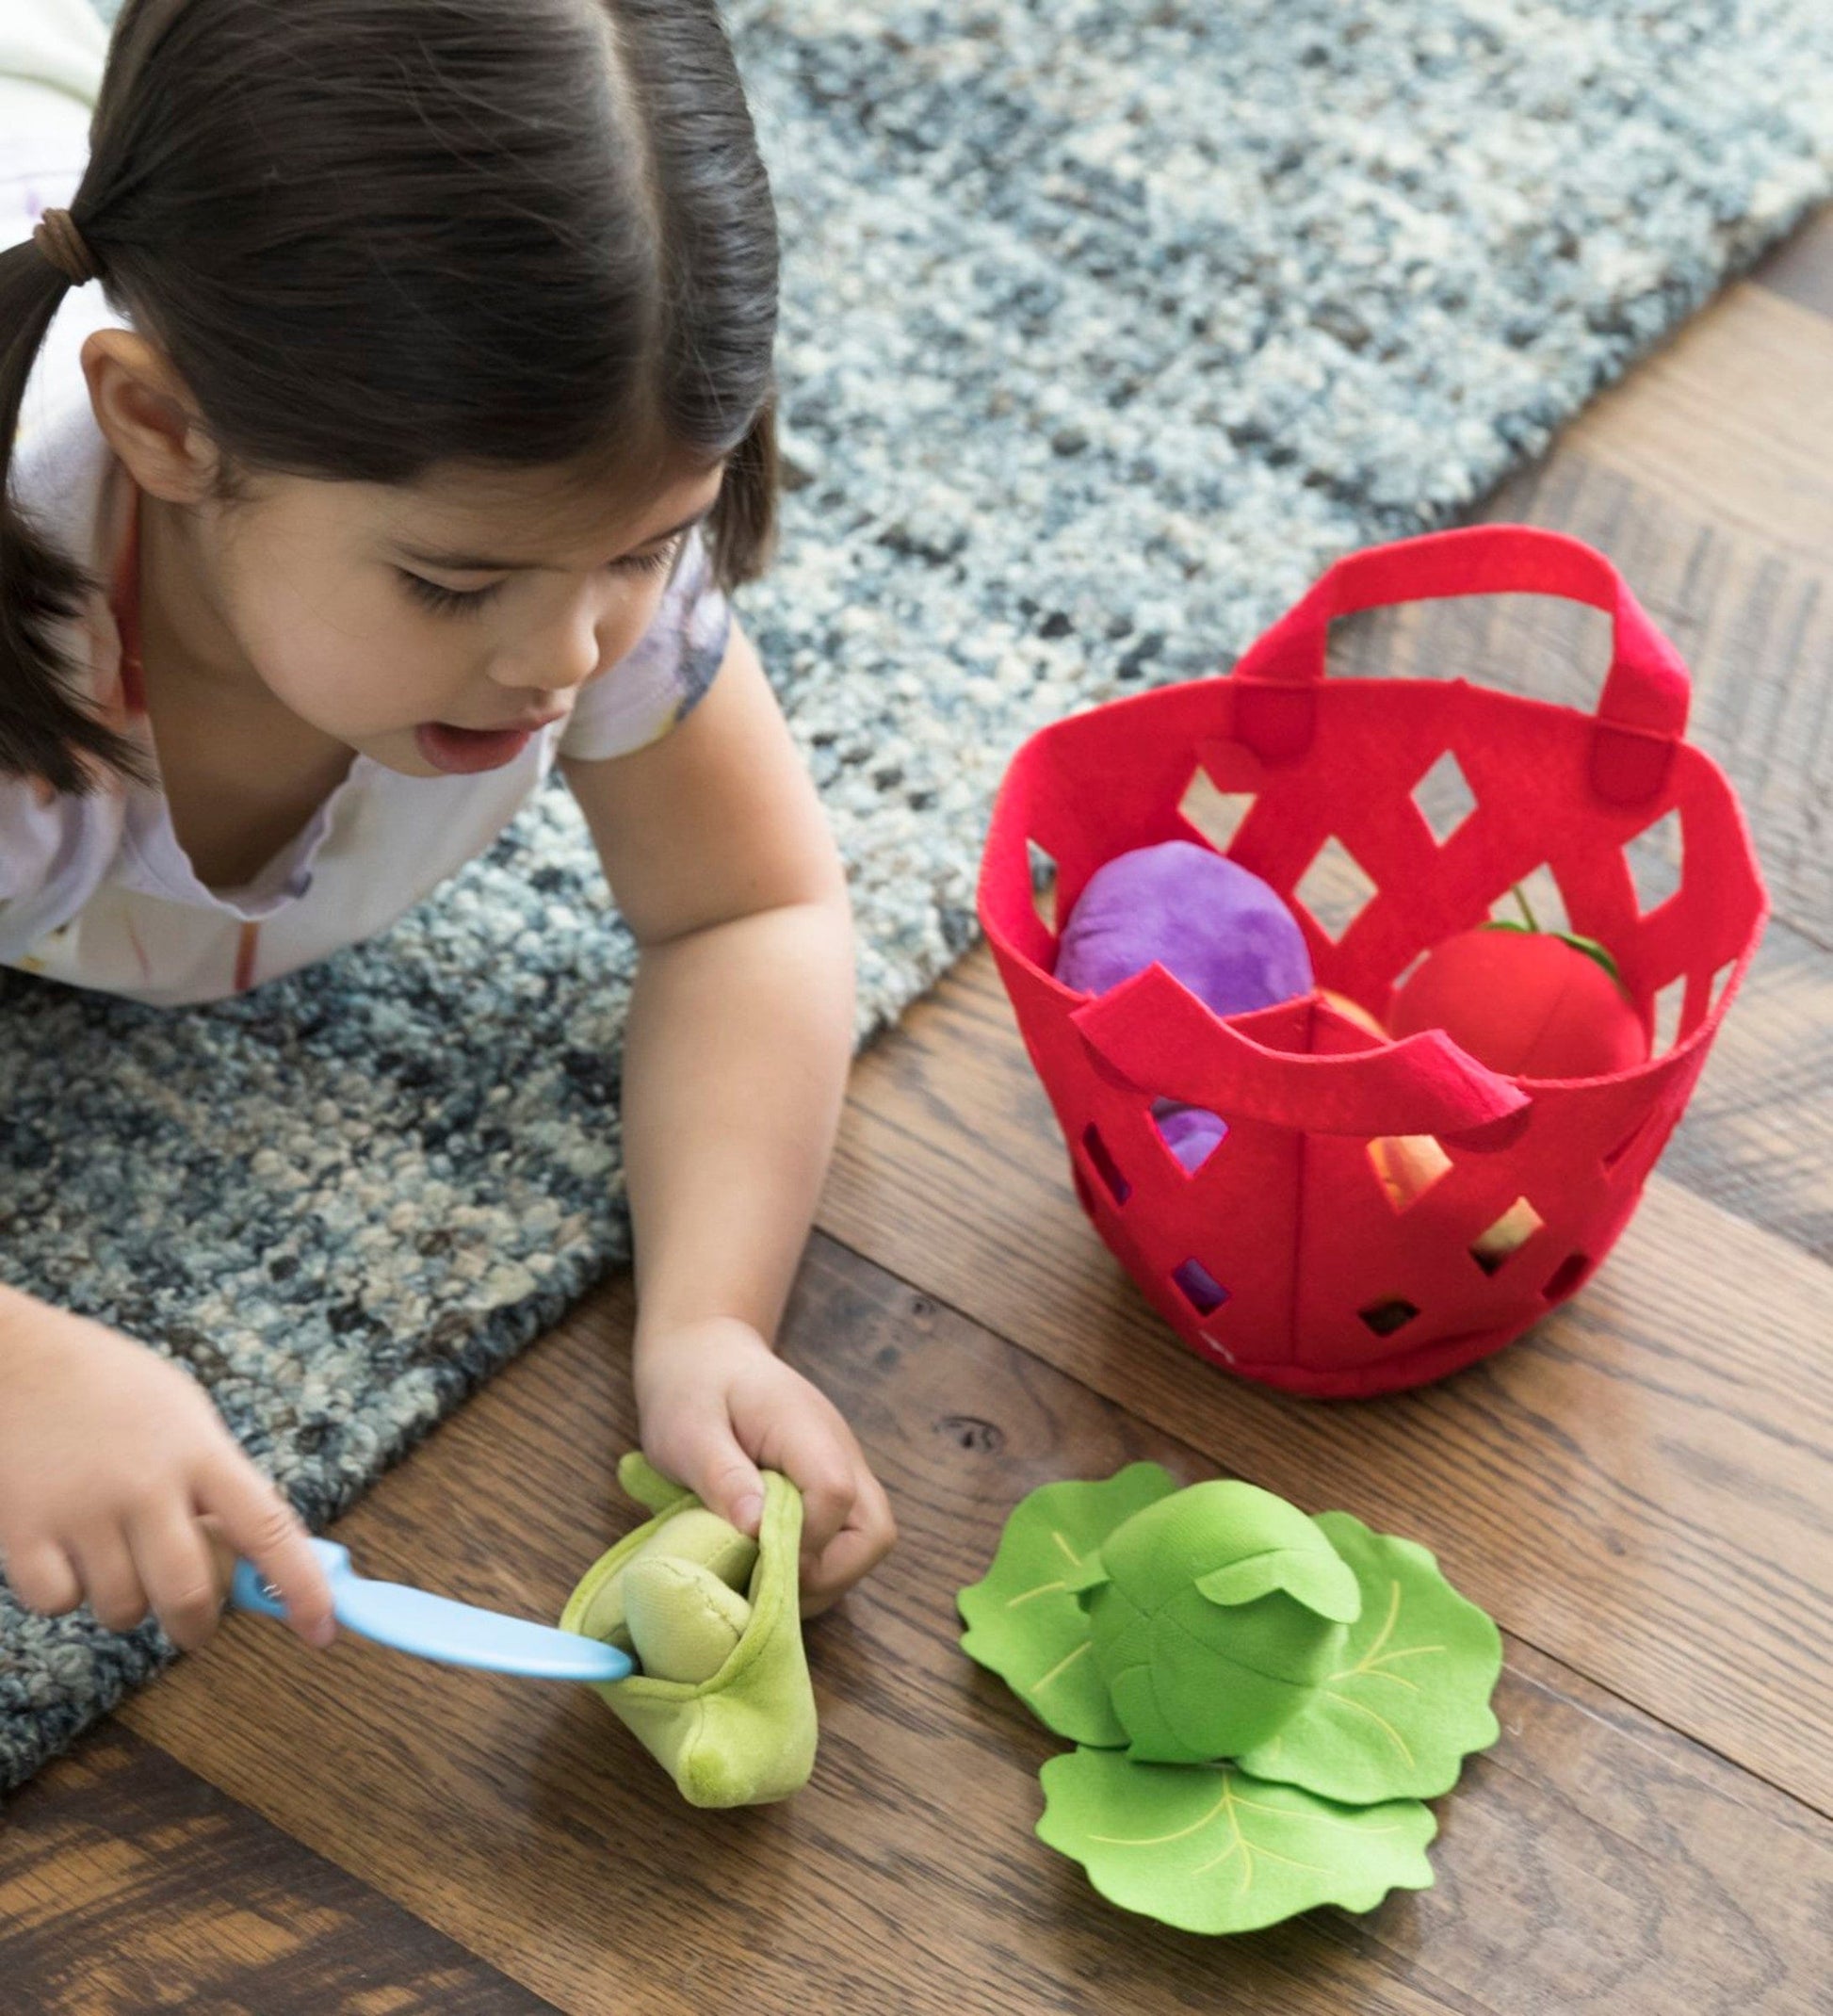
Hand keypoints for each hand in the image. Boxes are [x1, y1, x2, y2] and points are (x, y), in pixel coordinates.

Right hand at [0, 1295, 335, 1651]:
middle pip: (190, 1593)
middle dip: (198, 1625)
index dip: (301, 1588)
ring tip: (118, 1558)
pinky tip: (68, 1553)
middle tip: (195, 1622)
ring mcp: (84, 1510)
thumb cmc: (111, 1384)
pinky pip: (60, 1602)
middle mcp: (147, 1485)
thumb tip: (252, 1549)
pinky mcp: (23, 1531)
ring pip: (124, 1607)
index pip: (269, 1530)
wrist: (19, 1359)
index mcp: (200, 1452)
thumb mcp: (186, 1413)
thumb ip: (217, 1479)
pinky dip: (68, 1594)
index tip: (320, 1629)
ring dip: (130, 1604)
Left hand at [633, 1316, 895, 1614]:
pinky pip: (846, 1539)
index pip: (836, 1493)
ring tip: (763, 1578)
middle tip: (766, 1581)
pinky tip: (768, 1562)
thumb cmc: (690, 1390)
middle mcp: (838, 1450)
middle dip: (828, 1574)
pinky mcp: (831, 1486)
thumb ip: (722, 1477)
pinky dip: (816, 1564)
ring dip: (823, 1576)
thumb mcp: (687, 1431)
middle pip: (874, 1531)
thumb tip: (757, 1531)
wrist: (706, 1354)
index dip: (802, 1540)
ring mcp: (841, 1468)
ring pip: (868, 1542)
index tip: (754, 1554)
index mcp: (804, 1428)